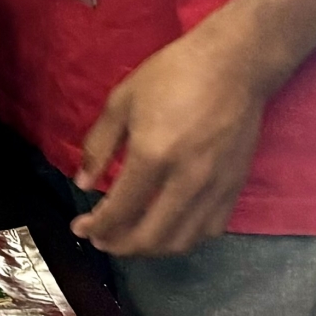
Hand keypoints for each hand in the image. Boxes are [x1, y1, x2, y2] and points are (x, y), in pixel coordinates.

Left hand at [71, 22, 270, 257]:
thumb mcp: (122, 101)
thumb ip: (99, 145)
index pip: (120, 210)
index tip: (80, 227)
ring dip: (151, 249)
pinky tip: (169, 230)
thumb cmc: (172, 75)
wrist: (233, 65)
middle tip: (102, 240)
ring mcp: (215, 188)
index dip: (96, 226)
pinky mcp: (235, 187)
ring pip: (181, 241)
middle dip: (119, 246)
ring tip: (130, 240)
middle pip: (150, 237)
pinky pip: (210, 230)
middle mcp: (185, 180)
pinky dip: (185, 239)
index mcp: (152, 156)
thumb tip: (83, 183)